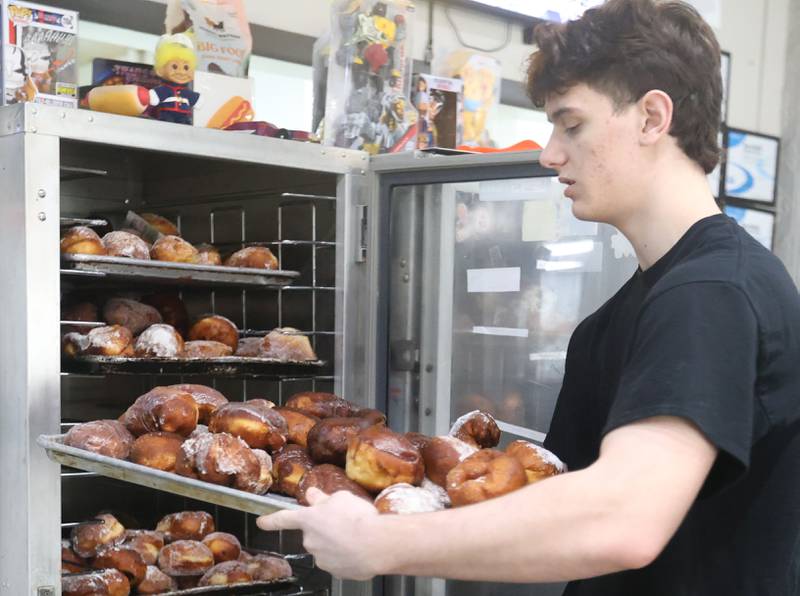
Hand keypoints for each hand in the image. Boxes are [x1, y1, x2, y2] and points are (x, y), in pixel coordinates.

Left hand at [257, 488, 382, 580]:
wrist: (376, 544)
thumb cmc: (358, 518)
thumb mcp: (341, 498)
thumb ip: (323, 499)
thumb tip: (312, 495)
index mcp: (308, 519)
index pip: (283, 518)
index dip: (271, 520)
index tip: (262, 522)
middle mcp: (310, 540)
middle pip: (314, 533)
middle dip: (325, 529)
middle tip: (345, 522)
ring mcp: (321, 558)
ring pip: (327, 548)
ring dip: (337, 542)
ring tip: (357, 535)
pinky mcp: (335, 572)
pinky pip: (339, 561)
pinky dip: (347, 556)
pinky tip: (359, 548)